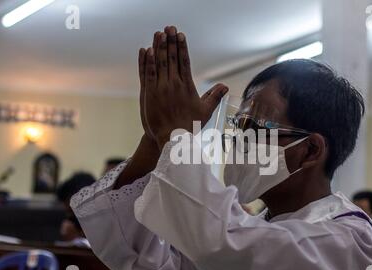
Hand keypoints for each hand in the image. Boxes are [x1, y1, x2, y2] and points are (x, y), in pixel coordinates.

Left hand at [142, 26, 227, 147]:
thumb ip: (214, 96)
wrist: (173, 139)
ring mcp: (160, 88)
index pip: (184, 61)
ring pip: (159, 63)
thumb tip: (225, 86)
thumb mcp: (205, 111)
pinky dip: (147, 61)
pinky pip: (148, 73)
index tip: (181, 35)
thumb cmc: (190, 126)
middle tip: (169, 28)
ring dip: (158, 46)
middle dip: (170, 41)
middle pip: (171, 58)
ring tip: (159, 33)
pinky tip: (146, 50)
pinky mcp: (149, 94)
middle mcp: (174, 85)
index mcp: (187, 86)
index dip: (182, 47)